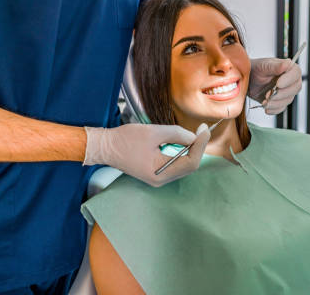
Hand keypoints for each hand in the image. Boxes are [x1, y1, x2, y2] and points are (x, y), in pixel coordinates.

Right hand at [83, 123, 209, 186]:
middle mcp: (161, 179)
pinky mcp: (156, 171)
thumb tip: (194, 137)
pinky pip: (175, 162)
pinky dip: (181, 150)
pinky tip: (181, 140)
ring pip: (183, 164)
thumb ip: (176, 134)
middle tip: (202, 129)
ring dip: (190, 148)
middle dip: (197, 147)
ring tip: (193, 134)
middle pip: (189, 165)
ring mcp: (159, 176)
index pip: (190, 162)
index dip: (200, 145)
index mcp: (160, 174)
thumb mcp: (153, 132)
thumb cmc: (124, 140)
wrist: (105, 146)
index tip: (204, 130)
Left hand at [249, 58, 302, 114]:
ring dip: (275, 102)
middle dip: (281, 94)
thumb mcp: (263, 66)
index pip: (296, 73)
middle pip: (295, 88)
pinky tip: (265, 107)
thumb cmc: (255, 69)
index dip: (289, 80)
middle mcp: (290, 80)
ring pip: (288, 100)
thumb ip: (275, 66)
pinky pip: (281, 108)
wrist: (247, 81)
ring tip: (264, 101)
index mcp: (288, 68)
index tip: (278, 84)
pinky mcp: (280, 101)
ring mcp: (286, 92)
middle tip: (269, 94)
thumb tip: (288, 63)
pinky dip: (273, 109)